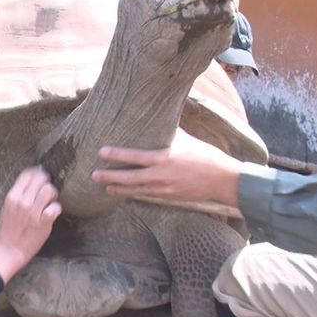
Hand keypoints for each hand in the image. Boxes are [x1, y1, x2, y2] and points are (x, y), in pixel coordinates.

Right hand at [0, 167, 61, 282]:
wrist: (8, 251)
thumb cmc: (9, 230)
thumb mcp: (8, 208)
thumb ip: (19, 195)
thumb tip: (32, 182)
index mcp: (12, 197)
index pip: (27, 175)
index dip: (36, 173)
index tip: (40, 176)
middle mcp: (22, 202)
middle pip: (40, 179)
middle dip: (47, 182)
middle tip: (47, 189)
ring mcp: (33, 213)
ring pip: (49, 190)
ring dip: (53, 193)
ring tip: (51, 200)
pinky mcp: (43, 223)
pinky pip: (55, 208)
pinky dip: (56, 208)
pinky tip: (53, 212)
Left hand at [91, 128, 240, 206]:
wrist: (222, 180)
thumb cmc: (206, 156)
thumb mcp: (186, 140)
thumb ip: (169, 133)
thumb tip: (158, 118)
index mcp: (165, 158)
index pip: (135, 156)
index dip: (117, 154)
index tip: (101, 152)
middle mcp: (162, 175)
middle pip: (130, 178)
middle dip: (111, 176)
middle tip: (94, 174)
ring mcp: (164, 189)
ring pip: (136, 190)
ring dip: (119, 188)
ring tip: (105, 186)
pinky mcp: (169, 197)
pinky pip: (147, 195)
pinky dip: (134, 194)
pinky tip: (125, 193)